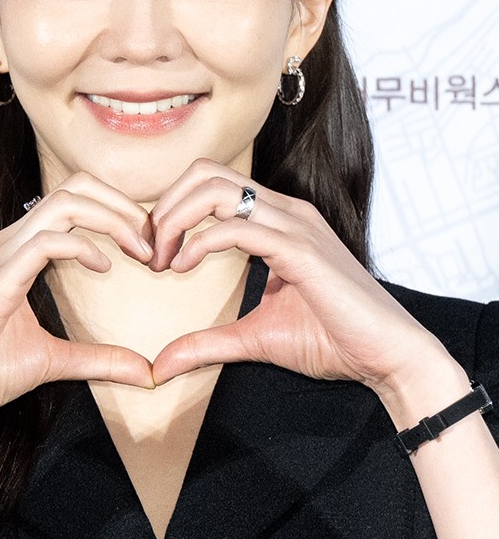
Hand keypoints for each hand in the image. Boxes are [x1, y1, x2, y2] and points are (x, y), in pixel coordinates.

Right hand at [0, 173, 154, 433]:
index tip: (150, 247)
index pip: (76, 202)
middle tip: (155, 240)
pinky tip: (104, 268)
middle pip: (76, 187)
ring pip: (66, 203)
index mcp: (19, 250)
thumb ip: (97, 360)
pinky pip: (47, 241)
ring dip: (113, 219)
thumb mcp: (51, 362)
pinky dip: (84, 246)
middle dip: (123, 205)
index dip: (118, 214)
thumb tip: (145, 371)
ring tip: (141, 250)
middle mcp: (10, 242)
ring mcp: (1, 256)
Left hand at [149, 159, 456, 390]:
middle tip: (150, 252)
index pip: (210, 184)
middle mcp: (285, 210)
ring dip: (175, 219)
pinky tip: (184, 267)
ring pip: (215, 188)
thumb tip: (159, 366)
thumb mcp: (253, 338)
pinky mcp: (300, 248)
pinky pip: (236, 226)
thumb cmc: (333, 340)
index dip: (172, 211)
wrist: (388, 356)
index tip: (156, 255)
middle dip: (165, 208)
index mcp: (277, 219)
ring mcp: (294, 224)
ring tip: (164, 260)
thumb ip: (206, 344)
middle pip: (205, 173)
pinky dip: (199, 243)